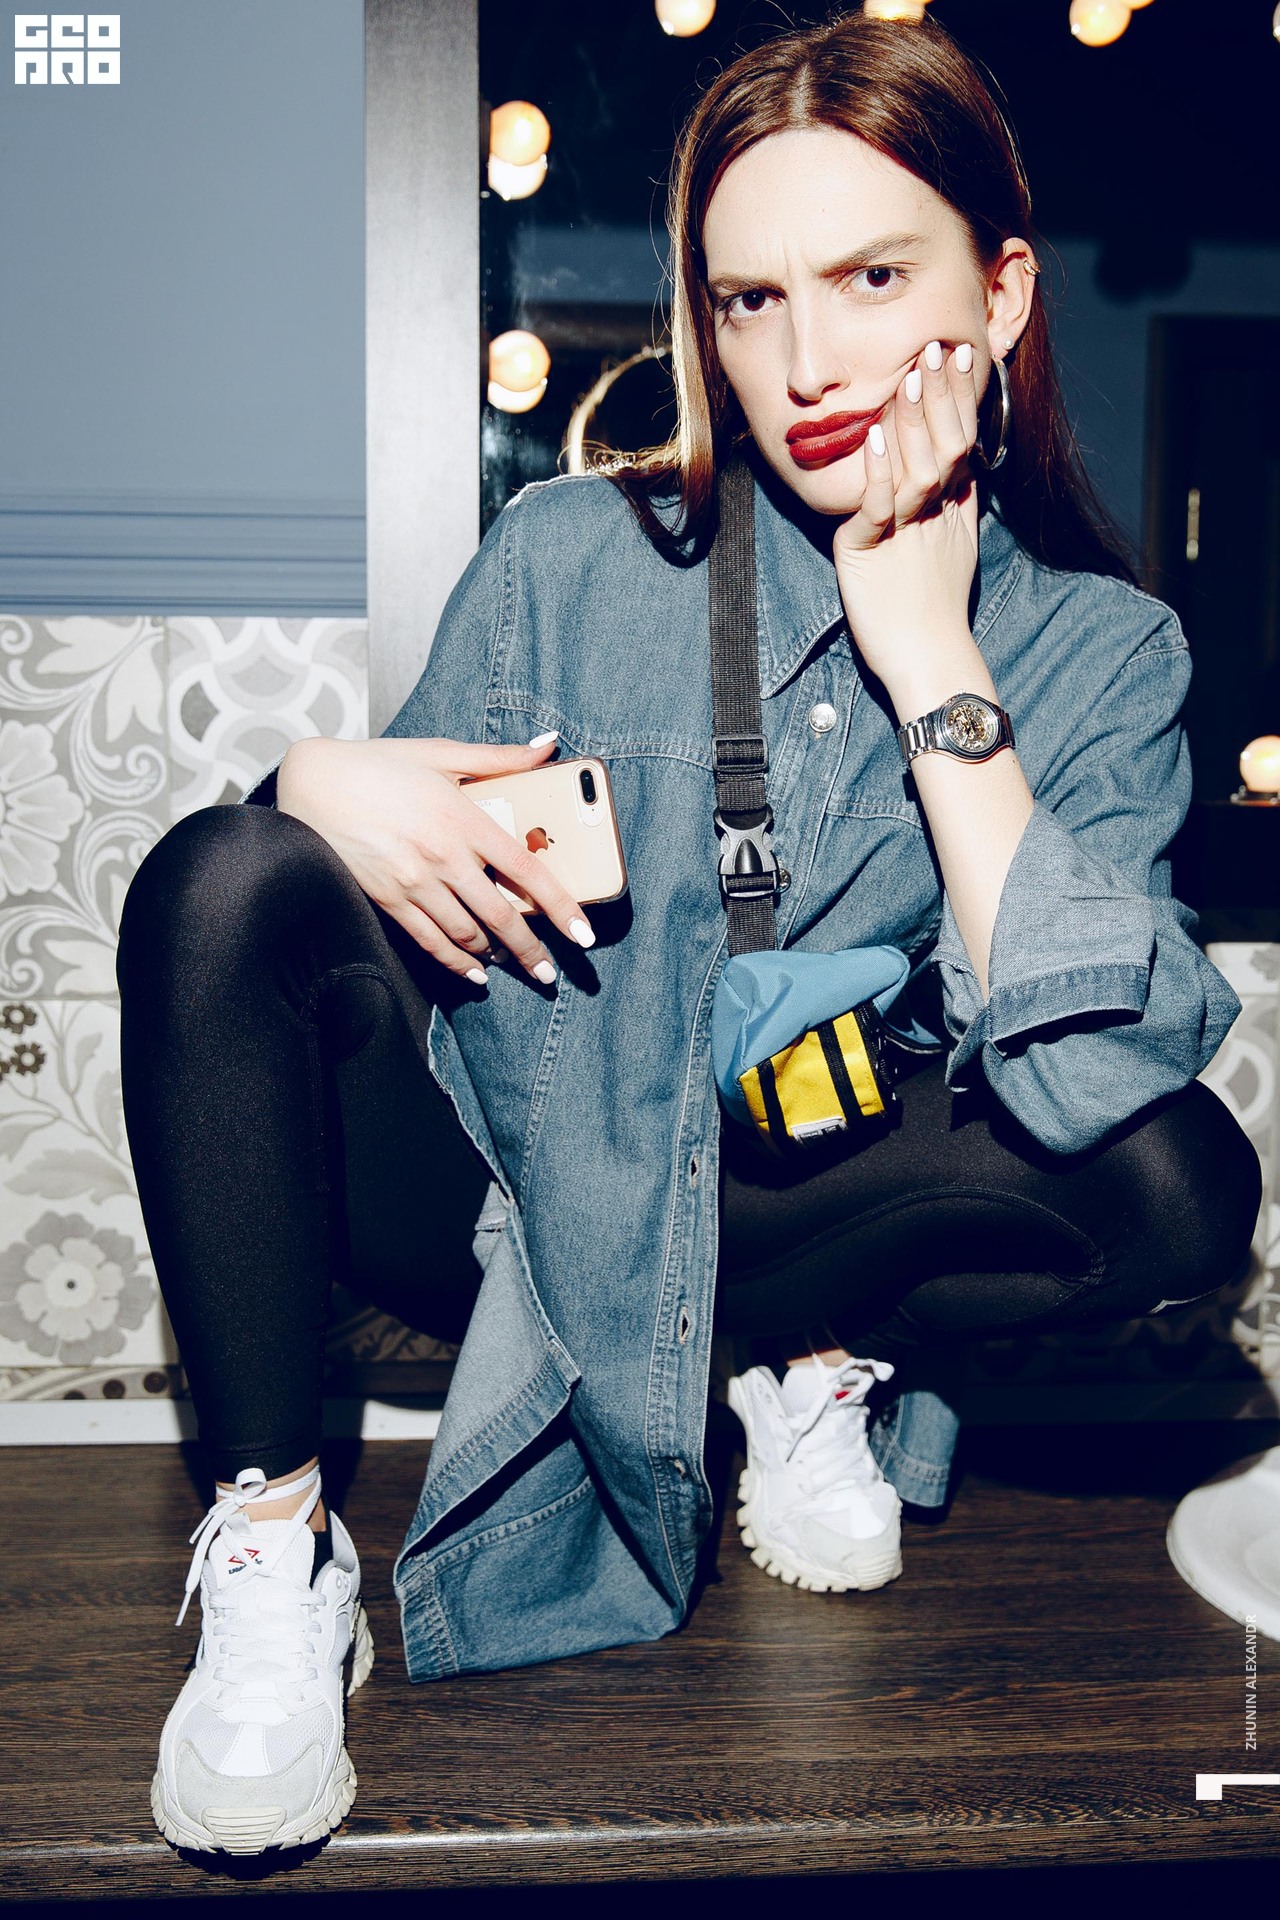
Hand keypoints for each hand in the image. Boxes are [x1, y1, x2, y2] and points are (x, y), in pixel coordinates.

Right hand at [275, 733, 593, 985]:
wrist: (311, 783)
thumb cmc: (378, 764)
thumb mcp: (440, 753)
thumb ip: (500, 758)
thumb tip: (549, 746)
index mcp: (463, 817)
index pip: (526, 870)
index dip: (561, 906)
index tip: (583, 933)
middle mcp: (442, 856)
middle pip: (501, 915)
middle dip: (531, 950)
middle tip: (550, 972)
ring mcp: (413, 882)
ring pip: (467, 934)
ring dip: (496, 956)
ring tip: (517, 966)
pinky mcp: (387, 899)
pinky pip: (429, 941)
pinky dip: (455, 963)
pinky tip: (474, 974)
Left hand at [832, 340, 985, 716]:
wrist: (928, 660)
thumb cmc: (932, 611)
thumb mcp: (953, 549)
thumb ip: (955, 506)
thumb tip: (962, 466)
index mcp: (954, 511)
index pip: (963, 442)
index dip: (960, 399)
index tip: (961, 356)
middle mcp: (936, 516)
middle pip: (945, 447)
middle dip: (940, 397)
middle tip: (938, 348)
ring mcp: (907, 534)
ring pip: (915, 470)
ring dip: (911, 423)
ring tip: (909, 379)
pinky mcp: (873, 554)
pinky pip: (877, 507)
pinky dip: (876, 471)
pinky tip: (871, 436)